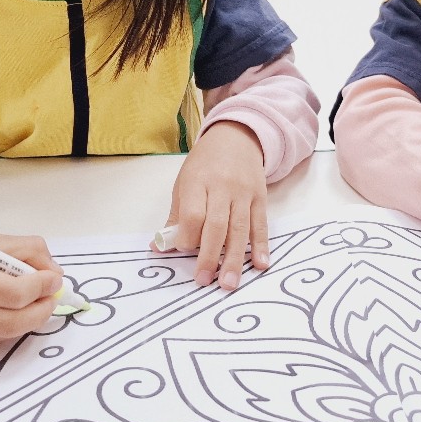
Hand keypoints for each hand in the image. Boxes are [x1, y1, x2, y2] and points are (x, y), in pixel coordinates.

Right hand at [0, 229, 62, 358]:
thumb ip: (26, 251)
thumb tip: (54, 273)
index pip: (14, 293)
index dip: (41, 285)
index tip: (54, 277)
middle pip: (17, 321)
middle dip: (43, 306)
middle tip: (52, 293)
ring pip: (12, 333)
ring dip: (31, 316)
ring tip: (34, 299)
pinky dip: (12, 326)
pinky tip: (5, 312)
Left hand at [162, 121, 268, 290]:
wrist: (236, 138)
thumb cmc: (204, 164)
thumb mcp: (183, 183)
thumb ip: (175, 216)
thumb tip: (159, 247)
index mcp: (197, 182)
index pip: (193, 215)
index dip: (188, 237)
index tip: (184, 250)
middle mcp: (222, 187)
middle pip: (216, 225)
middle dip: (209, 256)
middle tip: (204, 281)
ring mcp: (244, 193)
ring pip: (239, 229)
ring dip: (234, 259)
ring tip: (229, 283)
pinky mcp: (260, 198)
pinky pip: (260, 225)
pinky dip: (261, 245)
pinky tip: (260, 264)